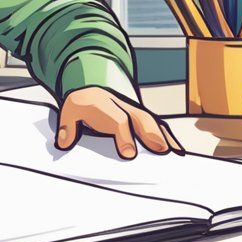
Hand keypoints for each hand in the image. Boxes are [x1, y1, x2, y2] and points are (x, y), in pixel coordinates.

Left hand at [55, 87, 184, 158]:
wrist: (91, 88)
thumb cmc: (83, 103)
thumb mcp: (69, 110)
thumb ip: (67, 127)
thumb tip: (64, 142)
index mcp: (104, 105)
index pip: (118, 120)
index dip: (124, 136)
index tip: (128, 153)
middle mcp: (123, 106)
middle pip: (140, 119)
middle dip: (151, 134)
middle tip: (160, 150)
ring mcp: (134, 110)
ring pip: (152, 121)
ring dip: (164, 136)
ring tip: (174, 152)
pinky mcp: (141, 116)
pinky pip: (158, 125)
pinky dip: (169, 136)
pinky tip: (177, 150)